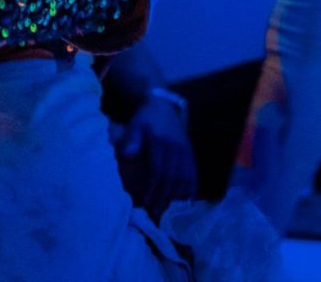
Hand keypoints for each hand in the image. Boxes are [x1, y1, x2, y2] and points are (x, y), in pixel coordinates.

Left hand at [116, 96, 197, 216]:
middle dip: (164, 196)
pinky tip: (188, 201)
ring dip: (177, 196)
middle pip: (172, 177)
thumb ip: (131, 139)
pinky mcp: (191, 155)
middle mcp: (176, 148)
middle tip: (156, 212)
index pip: (158, 169)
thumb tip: (127, 154)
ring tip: (169, 211)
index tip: (146, 201)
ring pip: (185, 178)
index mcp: (160, 141)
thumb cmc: (145, 119)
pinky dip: (191, 189)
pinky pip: (194, 174)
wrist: (164, 107)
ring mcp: (186, 152)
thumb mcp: (135, 125)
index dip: (153, 187)